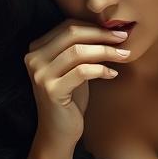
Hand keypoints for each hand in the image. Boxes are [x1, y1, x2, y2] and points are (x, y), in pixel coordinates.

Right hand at [24, 19, 131, 146]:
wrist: (58, 132)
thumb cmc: (70, 99)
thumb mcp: (74, 68)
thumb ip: (81, 49)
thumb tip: (109, 29)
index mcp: (36, 48)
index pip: (68, 26)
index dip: (94, 26)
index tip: (117, 31)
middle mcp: (33, 58)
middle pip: (72, 34)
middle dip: (102, 35)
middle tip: (124, 38)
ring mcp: (40, 75)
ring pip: (78, 52)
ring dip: (105, 51)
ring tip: (124, 55)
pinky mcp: (51, 90)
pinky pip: (82, 72)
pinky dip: (101, 70)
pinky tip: (112, 74)